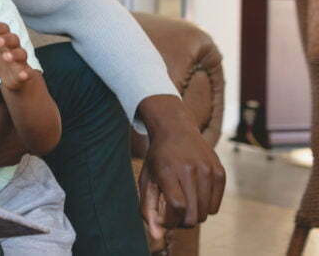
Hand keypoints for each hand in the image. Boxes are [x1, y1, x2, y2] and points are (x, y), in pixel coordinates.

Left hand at [0, 21, 32, 90]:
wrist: (13, 79)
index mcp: (5, 40)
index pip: (4, 29)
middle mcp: (14, 48)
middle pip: (14, 39)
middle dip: (6, 39)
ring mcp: (20, 61)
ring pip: (21, 54)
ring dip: (14, 55)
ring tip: (6, 56)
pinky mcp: (24, 74)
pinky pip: (28, 73)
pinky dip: (26, 74)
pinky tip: (23, 75)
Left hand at [137, 95, 225, 228]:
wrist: (176, 129)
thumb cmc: (158, 158)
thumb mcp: (146, 179)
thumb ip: (147, 208)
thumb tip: (157, 236)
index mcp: (168, 171)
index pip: (177, 207)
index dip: (171, 220)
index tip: (164, 217)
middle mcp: (190, 169)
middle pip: (193, 215)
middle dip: (181, 222)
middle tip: (173, 212)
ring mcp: (208, 170)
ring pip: (205, 213)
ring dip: (193, 215)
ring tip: (183, 203)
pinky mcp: (220, 172)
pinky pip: (215, 206)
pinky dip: (204, 207)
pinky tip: (194, 194)